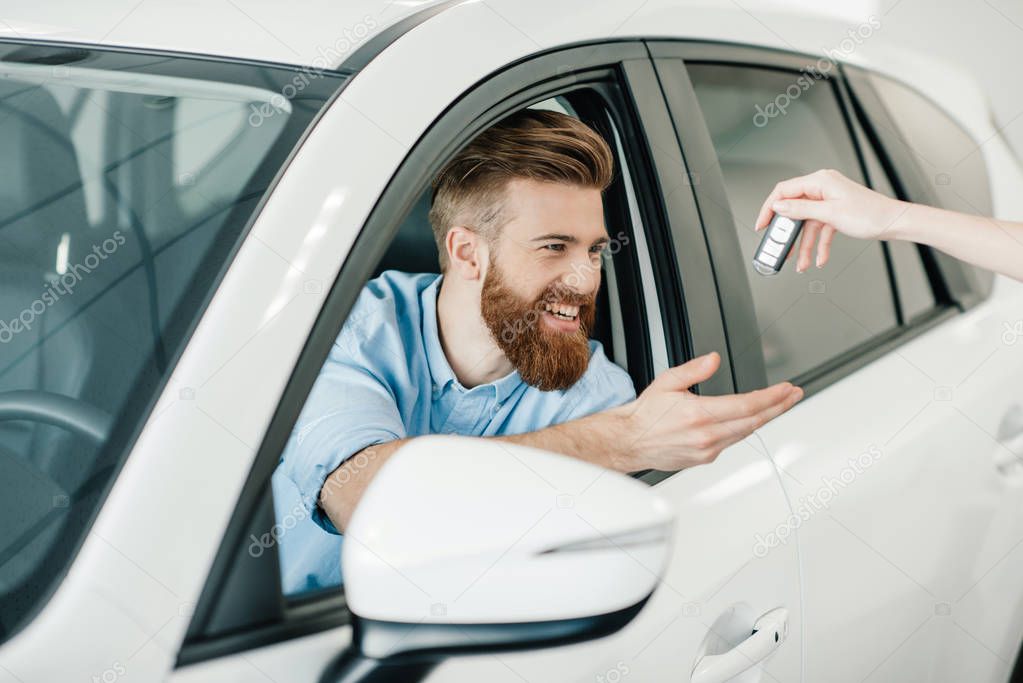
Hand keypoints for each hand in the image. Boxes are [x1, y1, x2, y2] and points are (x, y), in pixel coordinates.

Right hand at [613, 352, 802, 470]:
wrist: (629, 442)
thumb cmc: (645, 415)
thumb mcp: (667, 382)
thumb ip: (694, 370)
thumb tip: (714, 359)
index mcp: (699, 415)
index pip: (746, 405)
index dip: (772, 397)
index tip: (786, 389)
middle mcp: (706, 436)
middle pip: (754, 421)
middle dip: (778, 406)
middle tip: (794, 395)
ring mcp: (707, 450)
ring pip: (745, 433)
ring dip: (765, 418)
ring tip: (779, 405)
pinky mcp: (705, 459)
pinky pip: (732, 442)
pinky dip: (744, 429)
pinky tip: (749, 420)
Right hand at [755, 168, 906, 271]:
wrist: (894, 223)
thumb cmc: (870, 214)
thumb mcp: (830, 213)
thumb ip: (800, 209)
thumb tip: (779, 207)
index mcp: (820, 181)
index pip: (784, 191)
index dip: (770, 208)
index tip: (762, 224)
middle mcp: (823, 189)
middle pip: (795, 211)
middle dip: (789, 234)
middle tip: (780, 247)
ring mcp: (829, 202)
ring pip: (807, 225)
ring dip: (805, 246)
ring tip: (802, 262)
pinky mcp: (835, 213)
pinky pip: (820, 230)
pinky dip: (819, 245)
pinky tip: (819, 258)